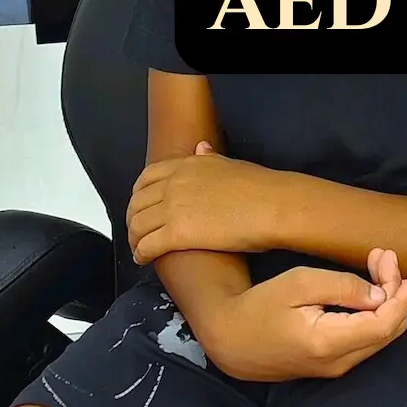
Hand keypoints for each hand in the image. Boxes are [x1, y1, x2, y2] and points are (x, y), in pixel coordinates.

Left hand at [127, 142, 281, 263]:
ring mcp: (173, 207)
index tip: (141, 204)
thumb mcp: (229, 164)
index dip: (138, 193)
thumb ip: (209, 158)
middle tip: (137, 231)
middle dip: (133, 218)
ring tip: (138, 248)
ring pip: (137, 225)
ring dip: (134, 238)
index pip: (147, 177)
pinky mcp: (177, 233)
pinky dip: (140, 253)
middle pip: (137, 202)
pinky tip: (143, 259)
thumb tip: (201, 147)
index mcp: (186, 164)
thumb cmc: (260, 186)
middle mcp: (174, 183)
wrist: (273, 205)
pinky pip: (147, 245)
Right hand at [201, 252, 406, 381]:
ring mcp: (336, 368)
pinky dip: (375, 313)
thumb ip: (342, 287)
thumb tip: (380, 295)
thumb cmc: (259, 307)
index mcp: (328, 343)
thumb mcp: (298, 284)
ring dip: (386, 301)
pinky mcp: (332, 365)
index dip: (404, 298)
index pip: (384, 324)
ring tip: (376, 264)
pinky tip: (367, 289)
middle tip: (383, 256)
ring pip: (380, 336)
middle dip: (395, 291)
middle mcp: (338, 363)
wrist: (230, 341)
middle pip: (389, 330)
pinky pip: (366, 340)